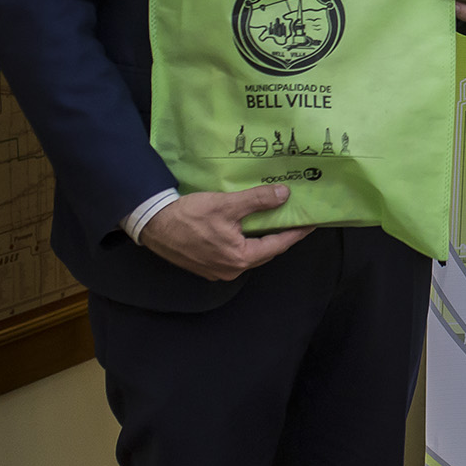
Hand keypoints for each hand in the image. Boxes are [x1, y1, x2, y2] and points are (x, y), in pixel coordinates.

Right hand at [140, 186, 313, 280]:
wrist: (153, 224)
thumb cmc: (189, 216)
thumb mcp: (227, 204)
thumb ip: (258, 200)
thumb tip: (284, 195)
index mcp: (240, 258)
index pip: (277, 245)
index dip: (295, 233)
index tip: (311, 224)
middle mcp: (231, 270)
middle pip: (264, 253)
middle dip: (281, 237)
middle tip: (295, 221)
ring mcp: (217, 271)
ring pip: (249, 255)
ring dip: (262, 241)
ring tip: (275, 223)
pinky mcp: (205, 266)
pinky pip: (234, 256)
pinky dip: (245, 243)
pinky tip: (247, 230)